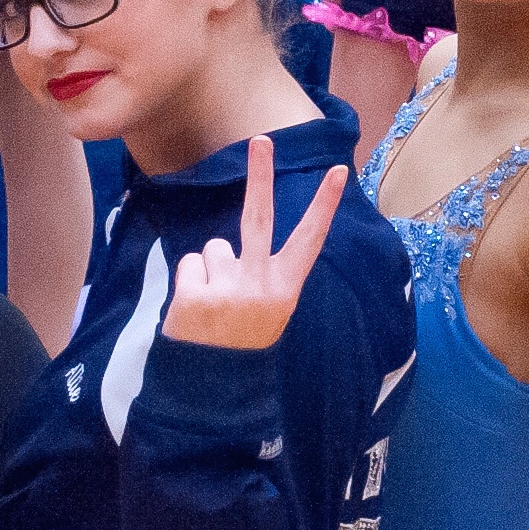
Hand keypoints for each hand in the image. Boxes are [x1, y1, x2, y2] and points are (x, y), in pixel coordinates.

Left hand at [162, 135, 343, 352]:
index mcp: (285, 288)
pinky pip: (190, 265)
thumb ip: (261, 275)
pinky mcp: (194, 295)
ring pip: (214, 248)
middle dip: (260, 175)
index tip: (338, 172)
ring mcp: (226, 288)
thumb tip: (227, 245)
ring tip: (215, 304)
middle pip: (259, 217)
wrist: (214, 389)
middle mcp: (259, 284)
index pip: (309, 238)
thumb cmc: (244, 342)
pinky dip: (190, 283)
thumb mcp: (270, 311)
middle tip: (261, 140)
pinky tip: (196, 310)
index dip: (324, 204)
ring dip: (210, 269)